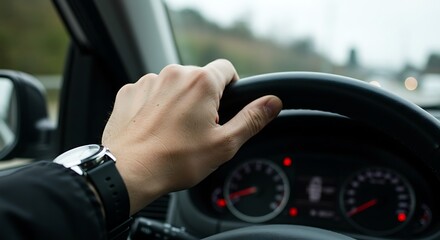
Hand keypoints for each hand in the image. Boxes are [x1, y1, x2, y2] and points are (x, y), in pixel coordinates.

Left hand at [102, 59, 281, 213]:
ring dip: (179, 102)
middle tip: (200, 129)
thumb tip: (273, 103)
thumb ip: (252, 119)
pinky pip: (151, 93)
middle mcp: (174, 74)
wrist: (128, 172)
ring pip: (174, 86)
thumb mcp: (224, 143)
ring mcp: (148, 82)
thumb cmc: (176, 160)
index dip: (232, 88)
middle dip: (205, 99)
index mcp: (201, 82)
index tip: (226, 108)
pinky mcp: (129, 92)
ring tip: (174, 132)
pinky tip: (155, 129)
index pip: (227, 69)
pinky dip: (156, 107)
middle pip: (200, 79)